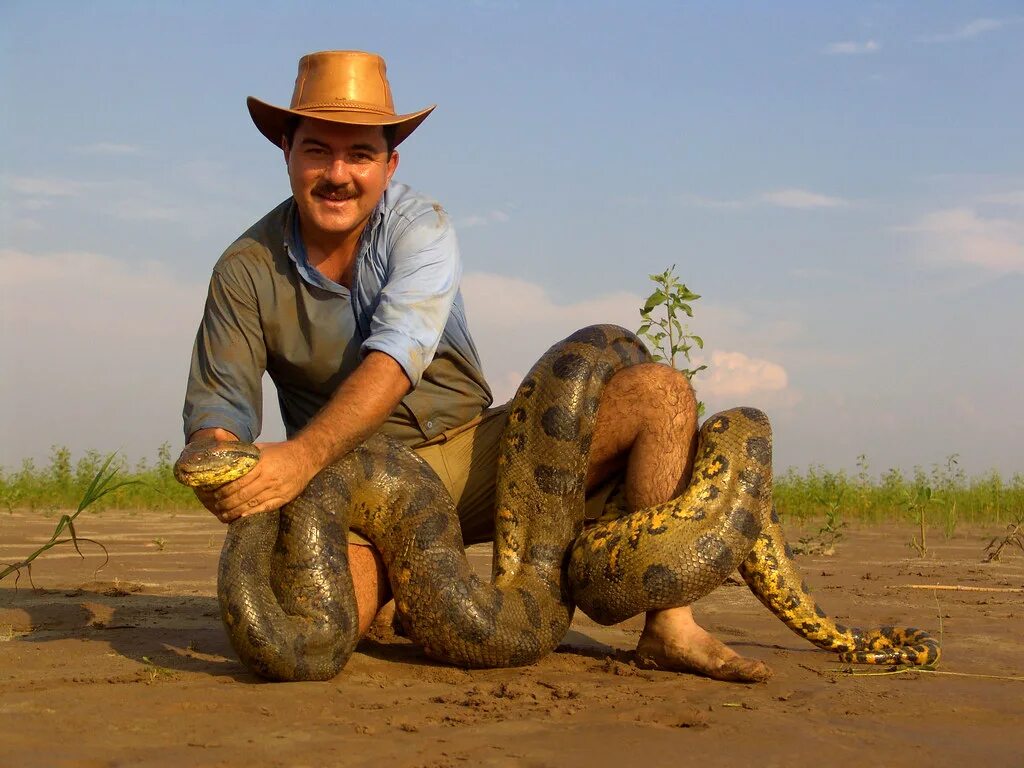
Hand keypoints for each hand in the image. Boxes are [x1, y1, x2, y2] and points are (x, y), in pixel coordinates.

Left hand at [197, 440, 318, 522]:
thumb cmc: (279, 452)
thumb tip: (217, 433)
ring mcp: (278, 489)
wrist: (306, 457)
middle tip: (217, 506)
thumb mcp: (260, 447)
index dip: (225, 490)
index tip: (214, 494)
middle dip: (227, 503)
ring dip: (236, 511)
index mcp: (262, 464)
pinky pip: (265, 508)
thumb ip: (238, 445)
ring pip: (253, 504)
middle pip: (243, 494)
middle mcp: (270, 478)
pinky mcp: (284, 498)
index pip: (239, 481)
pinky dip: (252, 513)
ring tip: (224, 514)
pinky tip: (242, 516)